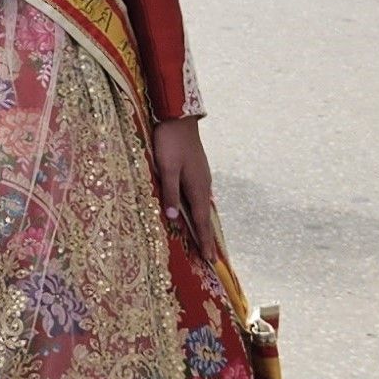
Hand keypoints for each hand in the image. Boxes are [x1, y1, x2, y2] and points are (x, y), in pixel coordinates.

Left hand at [153, 118, 216, 262]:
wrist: (178, 118)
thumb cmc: (170, 142)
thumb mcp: (166, 168)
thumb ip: (170, 192)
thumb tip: (173, 218)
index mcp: (197, 188)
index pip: (201, 221)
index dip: (205, 241)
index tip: (210, 260)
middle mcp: (203, 185)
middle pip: (205, 217)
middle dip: (207, 238)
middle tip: (212, 258)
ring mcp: (202, 178)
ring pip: (203, 207)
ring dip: (204, 225)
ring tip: (206, 241)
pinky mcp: (197, 171)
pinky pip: (200, 198)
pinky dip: (199, 211)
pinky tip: (197, 212)